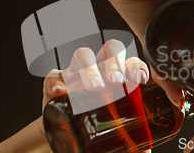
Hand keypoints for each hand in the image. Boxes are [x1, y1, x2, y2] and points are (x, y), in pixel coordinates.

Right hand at [0, 39, 149, 151]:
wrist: (68, 140)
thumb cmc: (98, 132)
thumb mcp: (118, 136)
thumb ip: (134, 142)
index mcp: (119, 79)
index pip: (132, 62)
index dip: (137, 65)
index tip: (139, 80)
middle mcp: (100, 70)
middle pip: (109, 49)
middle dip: (115, 62)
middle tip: (117, 81)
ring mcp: (77, 74)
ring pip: (83, 55)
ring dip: (90, 68)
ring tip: (95, 86)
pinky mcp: (55, 84)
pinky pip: (53, 75)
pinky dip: (56, 81)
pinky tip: (61, 92)